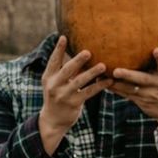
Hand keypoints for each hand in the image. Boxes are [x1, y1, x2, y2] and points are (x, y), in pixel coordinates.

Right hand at [39, 36, 108, 153]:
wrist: (53, 120)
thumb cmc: (57, 95)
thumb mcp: (54, 82)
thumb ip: (62, 69)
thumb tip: (76, 52)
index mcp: (49, 77)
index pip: (53, 61)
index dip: (58, 49)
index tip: (63, 37)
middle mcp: (54, 85)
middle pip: (67, 70)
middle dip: (77, 60)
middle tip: (88, 51)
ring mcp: (64, 95)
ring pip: (80, 81)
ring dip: (92, 73)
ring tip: (103, 65)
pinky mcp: (74, 103)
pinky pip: (89, 92)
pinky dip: (99, 86)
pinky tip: (109, 80)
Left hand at [109, 50, 157, 145]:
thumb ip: (156, 64)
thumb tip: (144, 46)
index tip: (156, 50)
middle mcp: (157, 84)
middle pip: (142, 78)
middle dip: (128, 75)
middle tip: (116, 71)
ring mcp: (149, 95)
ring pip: (130, 89)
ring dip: (116, 83)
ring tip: (103, 77)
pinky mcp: (141, 102)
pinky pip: (126, 95)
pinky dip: (115, 89)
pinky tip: (104, 84)